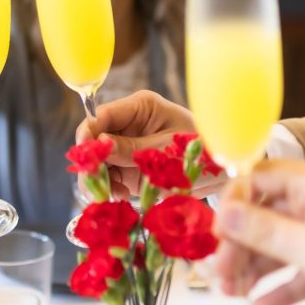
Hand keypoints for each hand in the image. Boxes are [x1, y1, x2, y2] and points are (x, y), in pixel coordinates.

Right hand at [75, 90, 195, 198]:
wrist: (221, 171)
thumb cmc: (202, 150)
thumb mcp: (167, 149)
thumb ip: (132, 148)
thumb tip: (98, 143)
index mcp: (139, 107)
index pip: (103, 115)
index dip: (88, 132)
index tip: (83, 152)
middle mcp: (129, 124)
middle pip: (96, 139)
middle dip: (92, 162)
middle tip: (92, 183)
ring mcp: (128, 146)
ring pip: (99, 161)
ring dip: (100, 179)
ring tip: (111, 194)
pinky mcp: (129, 166)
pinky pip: (111, 176)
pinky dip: (111, 188)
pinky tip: (119, 196)